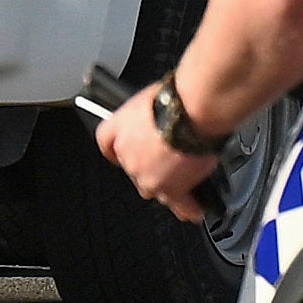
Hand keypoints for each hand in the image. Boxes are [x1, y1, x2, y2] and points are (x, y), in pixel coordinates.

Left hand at [101, 83, 228, 220]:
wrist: (193, 110)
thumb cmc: (178, 96)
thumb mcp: (156, 95)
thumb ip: (153, 113)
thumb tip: (166, 115)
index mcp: (119, 127)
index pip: (107, 142)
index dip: (116, 148)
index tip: (120, 151)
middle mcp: (128, 155)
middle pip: (134, 168)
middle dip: (150, 166)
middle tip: (172, 158)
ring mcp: (147, 176)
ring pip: (154, 187)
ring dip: (167, 185)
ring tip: (187, 180)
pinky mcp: (170, 190)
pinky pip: (178, 204)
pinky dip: (188, 206)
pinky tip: (196, 207)